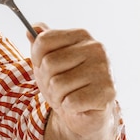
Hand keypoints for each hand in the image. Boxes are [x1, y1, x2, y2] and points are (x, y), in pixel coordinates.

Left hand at [29, 25, 117, 139]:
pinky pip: (70, 101)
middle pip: (49, 63)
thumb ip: (41, 42)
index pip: (43, 40)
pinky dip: (68, 107)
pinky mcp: (108, 92)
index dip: (36, 58)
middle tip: (58, 86)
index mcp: (81, 36)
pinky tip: (78, 105)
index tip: (43, 65)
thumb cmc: (65, 82)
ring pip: (57, 84)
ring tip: (68, 95)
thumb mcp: (47, 60)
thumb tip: (31, 29)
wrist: (83, 111)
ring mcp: (104, 70)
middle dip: (46, 80)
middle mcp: (96, 48)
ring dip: (56, 96)